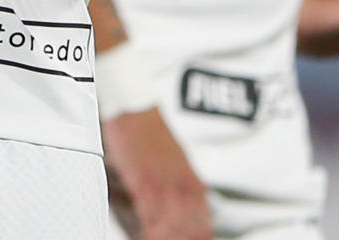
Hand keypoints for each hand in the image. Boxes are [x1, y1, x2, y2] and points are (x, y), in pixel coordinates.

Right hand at [101, 108, 212, 239]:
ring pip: (172, 228)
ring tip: (155, 239)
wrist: (135, 111)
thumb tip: (183, 214)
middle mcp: (183, 187)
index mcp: (194, 186)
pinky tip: (146, 236)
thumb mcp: (177, 166)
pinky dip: (149, 233)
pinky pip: (151, 217)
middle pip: (189, 231)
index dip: (196, 238)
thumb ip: (183, 191)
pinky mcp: (144, 183)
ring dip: (165, 238)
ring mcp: (164, 186)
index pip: (203, 227)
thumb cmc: (151, 136)